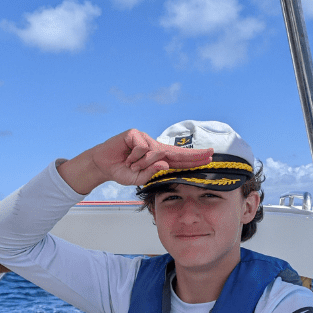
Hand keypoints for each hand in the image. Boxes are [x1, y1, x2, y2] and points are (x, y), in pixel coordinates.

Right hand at [59, 129, 212, 194]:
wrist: (102, 164)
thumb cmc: (121, 170)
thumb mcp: (137, 178)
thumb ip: (150, 174)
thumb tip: (165, 164)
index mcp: (157, 157)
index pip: (178, 158)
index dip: (194, 158)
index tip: (209, 156)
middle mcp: (154, 146)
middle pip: (176, 151)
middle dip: (193, 156)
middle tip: (210, 155)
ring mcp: (145, 139)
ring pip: (154, 153)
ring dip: (141, 164)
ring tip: (131, 165)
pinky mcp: (135, 134)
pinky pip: (141, 148)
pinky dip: (133, 156)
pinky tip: (126, 157)